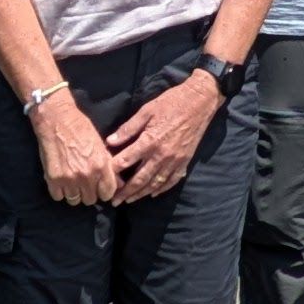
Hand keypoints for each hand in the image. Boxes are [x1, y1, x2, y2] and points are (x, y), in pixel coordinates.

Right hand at [34, 92, 119, 206]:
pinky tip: (61, 180)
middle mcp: (86, 175)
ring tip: (72, 181)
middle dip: (88, 192)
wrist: (57, 119)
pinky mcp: (53, 179)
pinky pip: (58, 197)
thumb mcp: (100, 145)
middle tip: (84, 182)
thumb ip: (109, 167)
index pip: (107, 193)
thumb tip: (120, 184)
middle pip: (90, 199)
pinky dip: (59, 191)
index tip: (99, 187)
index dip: (104, 191)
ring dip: (74, 193)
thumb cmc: (81, 128)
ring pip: (74, 200)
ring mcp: (69, 179)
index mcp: (101, 166)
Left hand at [107, 70, 222, 201]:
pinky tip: (153, 193)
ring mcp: (174, 160)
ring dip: (141, 194)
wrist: (200, 102)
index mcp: (150, 140)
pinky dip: (162, 189)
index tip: (104, 178)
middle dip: (125, 191)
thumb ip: (128, 128)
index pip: (126, 160)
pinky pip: (172, 180)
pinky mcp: (185, 161)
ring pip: (155, 183)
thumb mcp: (147, 111)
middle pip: (140, 179)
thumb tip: (110, 141)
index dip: (113, 170)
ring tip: (129, 200)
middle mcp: (162, 155)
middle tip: (114, 201)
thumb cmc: (171, 102)